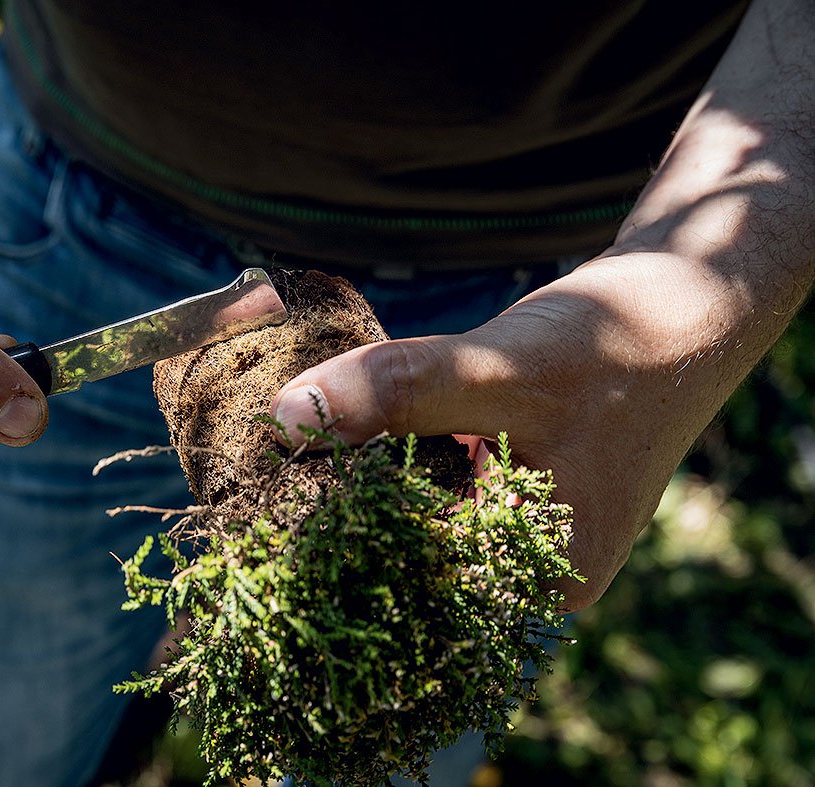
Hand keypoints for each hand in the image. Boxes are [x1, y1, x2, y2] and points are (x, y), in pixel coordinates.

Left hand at [270, 252, 760, 610]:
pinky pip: (427, 494)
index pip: (408, 585)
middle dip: (334, 520)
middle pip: (404, 563)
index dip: (331, 549)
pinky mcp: (502, 496)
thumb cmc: (612, 345)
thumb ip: (399, 390)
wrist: (683, 312)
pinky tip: (337, 440)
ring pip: (412, 527)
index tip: (261, 511)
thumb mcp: (499, 368)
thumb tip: (290, 414)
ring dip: (353, 490)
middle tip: (260, 482)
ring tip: (287, 461)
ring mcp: (513, 535)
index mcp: (536, 572)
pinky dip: (384, 464)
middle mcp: (524, 571)